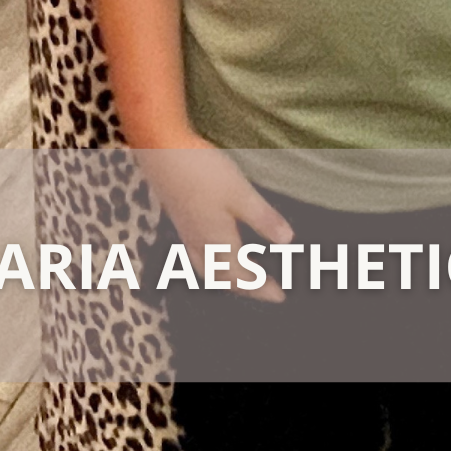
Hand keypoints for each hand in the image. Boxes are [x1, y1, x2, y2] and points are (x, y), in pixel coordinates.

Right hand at [135, 137, 294, 302]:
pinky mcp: (180, 221)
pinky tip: (215, 251)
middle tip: (267, 291)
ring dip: (228, 279)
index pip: (242, 277)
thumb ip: (263, 218)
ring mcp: (187, 233)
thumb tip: (289, 242)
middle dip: (246, 288)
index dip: (262, 288)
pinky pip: (198, 256)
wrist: (161, 152)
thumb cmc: (203, 172)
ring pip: (209, 269)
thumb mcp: (240, 194)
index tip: (281, 297)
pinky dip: (212, 265)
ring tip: (242, 279)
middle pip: (224, 279)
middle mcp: (200, 245)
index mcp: (218, 244)